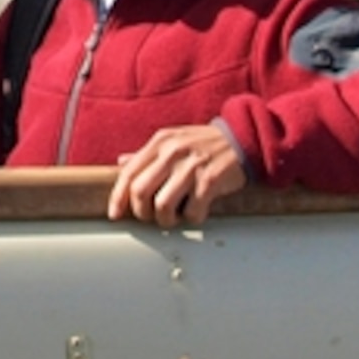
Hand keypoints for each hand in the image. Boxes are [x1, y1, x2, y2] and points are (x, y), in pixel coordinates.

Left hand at [108, 122, 248, 228]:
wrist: (243, 139)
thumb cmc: (204, 144)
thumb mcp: (173, 141)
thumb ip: (148, 154)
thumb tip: (121, 162)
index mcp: (160, 142)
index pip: (128, 173)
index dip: (118, 198)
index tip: (115, 214)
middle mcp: (173, 152)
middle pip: (140, 191)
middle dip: (142, 212)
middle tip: (151, 216)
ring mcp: (191, 166)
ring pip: (162, 205)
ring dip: (166, 220)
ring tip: (173, 218)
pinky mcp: (210, 181)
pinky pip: (192, 212)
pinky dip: (192, 218)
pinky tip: (196, 211)